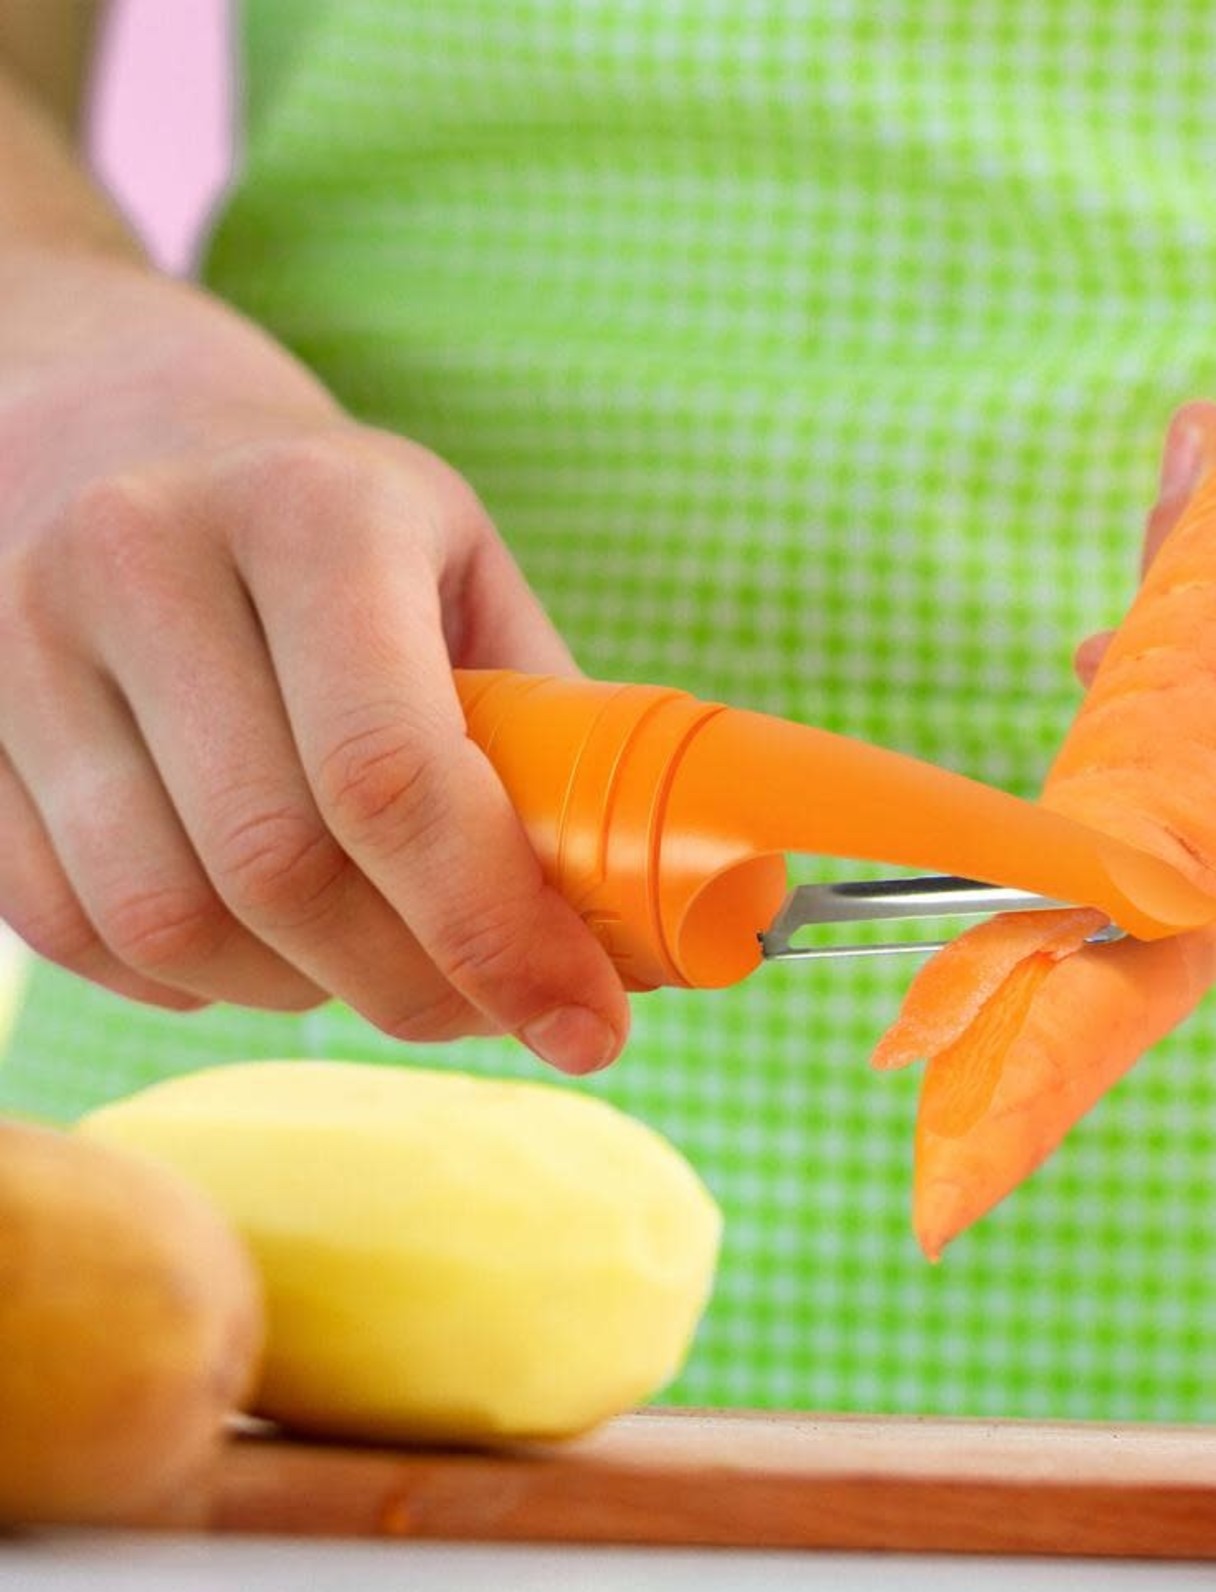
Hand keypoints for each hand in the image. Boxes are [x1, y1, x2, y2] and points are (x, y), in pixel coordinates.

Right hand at [0, 249, 628, 1071]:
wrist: (127, 431)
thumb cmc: (340, 527)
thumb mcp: (470, 577)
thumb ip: (549, 734)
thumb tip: (642, 926)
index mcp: (312, 513)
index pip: (394, 775)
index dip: (498, 932)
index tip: (586, 1025)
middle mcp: (143, 560)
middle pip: (280, 868)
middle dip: (415, 985)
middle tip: (496, 1011)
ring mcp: (22, 643)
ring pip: (168, 922)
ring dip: (305, 991)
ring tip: (382, 963)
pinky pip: (76, 930)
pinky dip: (196, 980)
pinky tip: (269, 943)